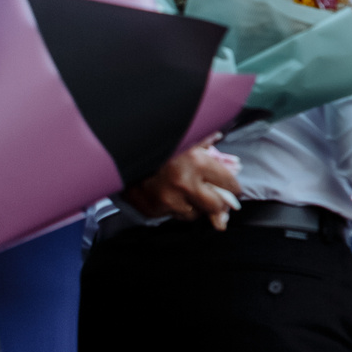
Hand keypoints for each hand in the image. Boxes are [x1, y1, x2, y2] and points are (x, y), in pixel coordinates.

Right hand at [122, 144, 241, 229]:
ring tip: (184, 190)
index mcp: (196, 162)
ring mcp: (167, 200)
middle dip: (217, 202)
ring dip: (194, 205)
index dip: (232, 187)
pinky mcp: (153, 210)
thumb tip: (226, 150)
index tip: (231, 188)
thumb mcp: (186, 136)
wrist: (119, 151)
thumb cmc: (158, 142)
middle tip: (214, 196)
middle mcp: (184, 184)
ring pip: (194, 214)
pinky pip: (172, 215)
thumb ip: (208, 142)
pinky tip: (169, 193)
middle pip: (215, 207)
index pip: (230, 185)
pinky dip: (174, 207)